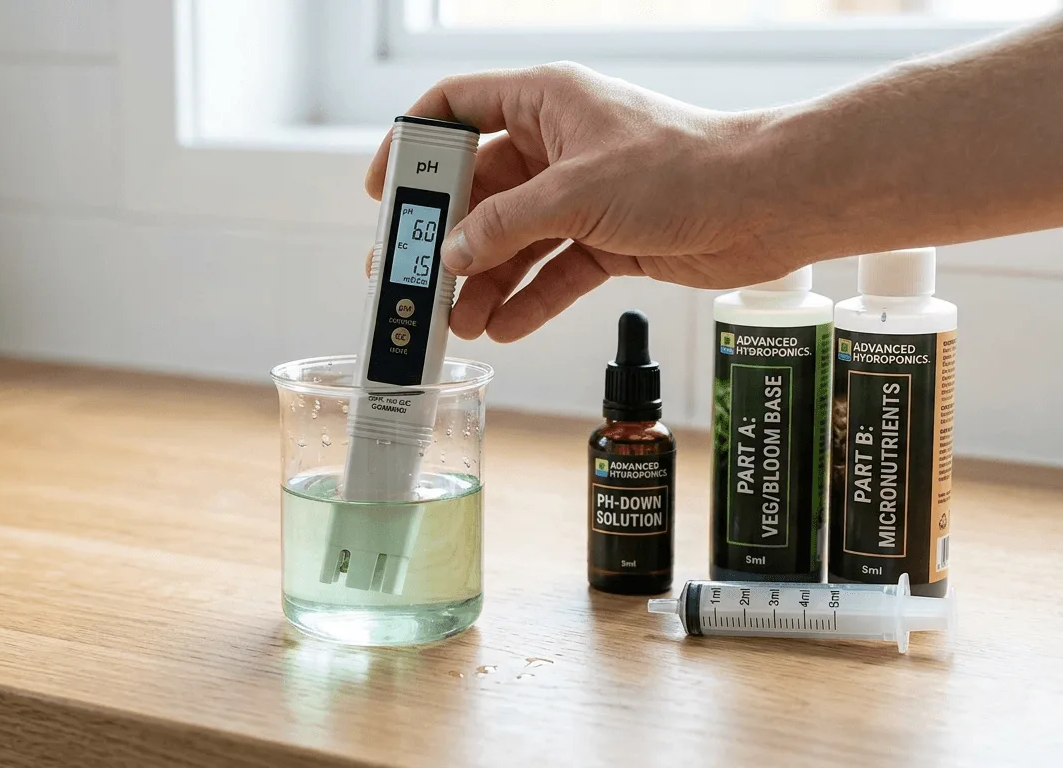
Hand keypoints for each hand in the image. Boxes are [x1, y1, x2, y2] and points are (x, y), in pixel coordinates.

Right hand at [366, 63, 800, 341]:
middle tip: (411, 279)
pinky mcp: (608, 239)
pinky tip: (505, 328)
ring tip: (458, 323)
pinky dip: (530, 299)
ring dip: (484, 281)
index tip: (383, 191)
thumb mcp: (575, 194)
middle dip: (445, 238)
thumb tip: (451, 254)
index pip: (456, 108)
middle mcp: (557, 145)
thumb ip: (504, 225)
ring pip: (513, 239)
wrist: (769, 203)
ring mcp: (581, 195)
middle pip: (478, 190)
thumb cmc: (685, 168)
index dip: (412, 145)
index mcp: (544, 102)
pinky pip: (552, 271)